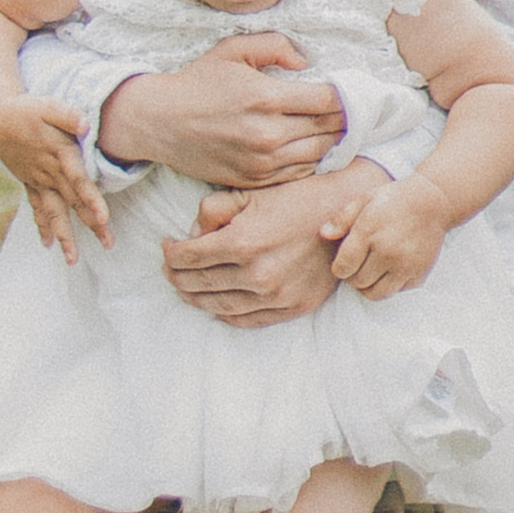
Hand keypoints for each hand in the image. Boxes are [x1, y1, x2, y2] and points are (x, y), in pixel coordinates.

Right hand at [0, 90, 112, 262]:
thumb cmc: (25, 110)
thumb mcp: (47, 106)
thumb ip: (68, 115)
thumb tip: (86, 124)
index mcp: (58, 154)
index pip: (78, 180)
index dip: (91, 198)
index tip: (103, 218)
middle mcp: (49, 172)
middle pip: (73, 202)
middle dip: (90, 224)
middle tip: (108, 244)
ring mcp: (38, 180)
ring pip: (53, 211)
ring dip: (64, 235)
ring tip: (72, 259)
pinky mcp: (30, 181)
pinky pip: (36, 208)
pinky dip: (42, 225)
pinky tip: (47, 244)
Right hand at [101, 35, 346, 188]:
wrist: (160, 122)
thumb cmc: (197, 82)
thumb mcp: (232, 50)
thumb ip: (274, 46)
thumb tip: (305, 63)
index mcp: (265, 98)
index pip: (326, 100)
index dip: (347, 96)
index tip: (353, 91)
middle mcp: (267, 134)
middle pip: (327, 129)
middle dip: (345, 119)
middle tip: (356, 110)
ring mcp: (261, 162)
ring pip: (317, 154)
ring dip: (333, 141)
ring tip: (341, 129)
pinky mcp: (254, 179)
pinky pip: (297, 173)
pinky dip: (312, 160)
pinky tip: (316, 147)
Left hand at [162, 162, 383, 327]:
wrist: (348, 216)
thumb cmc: (297, 197)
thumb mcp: (251, 193)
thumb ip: (213, 211)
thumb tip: (192, 235)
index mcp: (242, 243)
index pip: (188, 258)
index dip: (171, 253)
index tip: (166, 247)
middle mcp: (257, 275)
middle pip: (198, 284)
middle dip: (177, 276)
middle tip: (169, 268)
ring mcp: (276, 295)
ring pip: (219, 306)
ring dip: (196, 298)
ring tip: (185, 288)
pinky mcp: (293, 307)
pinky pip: (248, 319)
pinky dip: (225, 314)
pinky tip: (216, 304)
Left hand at [321, 169, 449, 301]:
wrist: (433, 202)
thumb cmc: (393, 200)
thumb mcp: (364, 199)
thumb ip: (341, 218)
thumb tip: (323, 234)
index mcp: (369, 232)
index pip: (343, 267)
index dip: (339, 268)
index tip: (344, 261)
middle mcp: (387, 252)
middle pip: (358, 282)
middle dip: (353, 276)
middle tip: (359, 263)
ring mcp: (405, 265)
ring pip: (376, 294)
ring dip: (369, 286)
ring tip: (371, 270)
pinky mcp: (419, 274)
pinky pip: (396, 291)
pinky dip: (390, 284)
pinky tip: (390, 268)